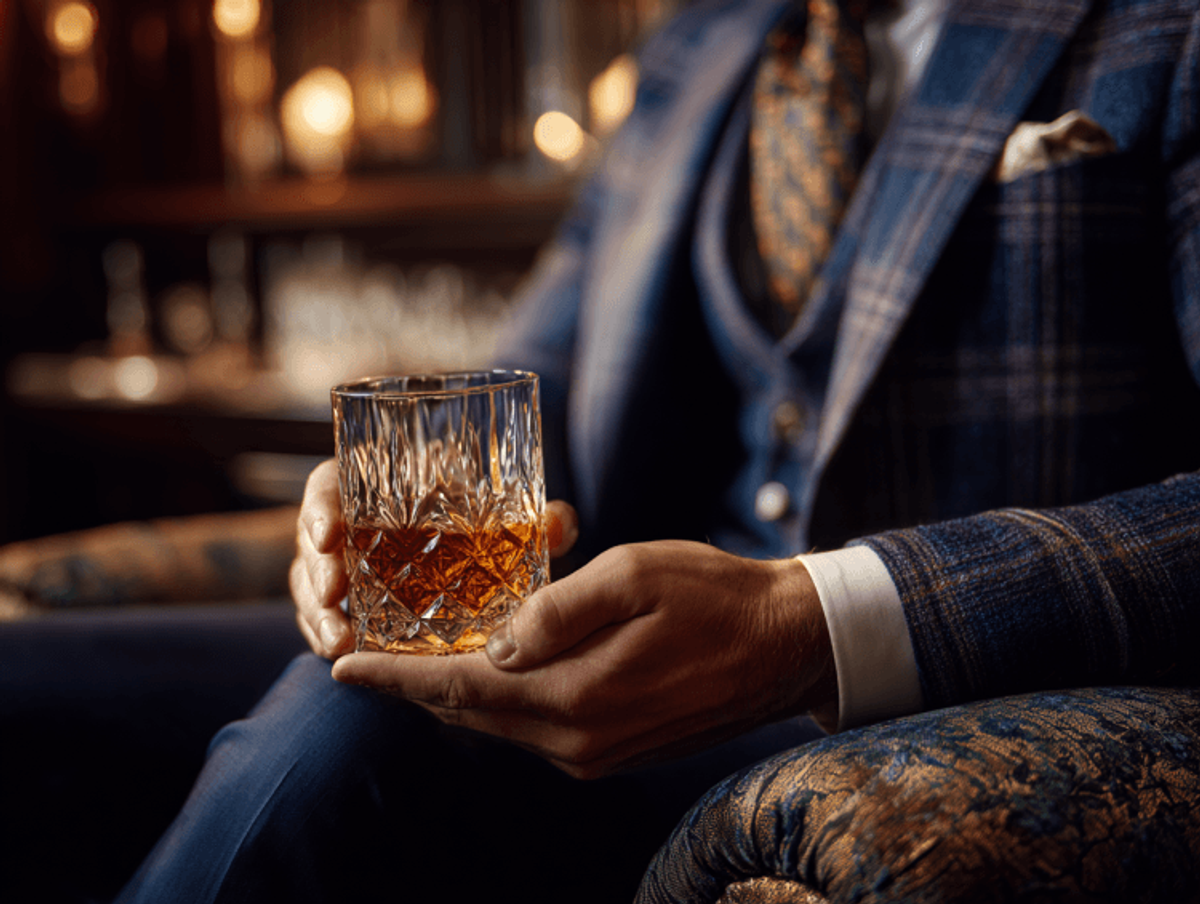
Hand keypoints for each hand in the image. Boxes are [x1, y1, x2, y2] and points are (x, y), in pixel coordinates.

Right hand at [289, 459, 579, 658]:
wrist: (471, 557)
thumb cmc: (478, 522)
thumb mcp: (505, 516)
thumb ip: (534, 518)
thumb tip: (561, 525)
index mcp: (370, 489)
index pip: (328, 488)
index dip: (321, 508)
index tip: (330, 533)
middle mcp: (346, 528)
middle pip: (312, 545)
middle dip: (316, 571)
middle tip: (335, 593)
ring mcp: (339, 572)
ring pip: (310, 590)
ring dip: (317, 615)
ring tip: (338, 639)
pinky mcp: (344, 611)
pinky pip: (322, 623)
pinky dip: (327, 639)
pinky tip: (341, 655)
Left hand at [332, 540, 837, 778]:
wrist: (787, 645)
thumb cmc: (716, 595)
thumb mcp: (634, 576)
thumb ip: (556, 609)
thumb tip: (496, 642)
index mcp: (577, 697)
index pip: (462, 691)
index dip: (397, 680)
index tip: (342, 667)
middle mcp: (579, 740)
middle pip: (472, 715)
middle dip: (417, 689)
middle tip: (368, 659)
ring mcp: (597, 752)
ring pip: (501, 725)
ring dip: (456, 696)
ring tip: (417, 663)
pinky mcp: (614, 750)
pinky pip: (534, 729)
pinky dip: (499, 703)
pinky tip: (490, 672)